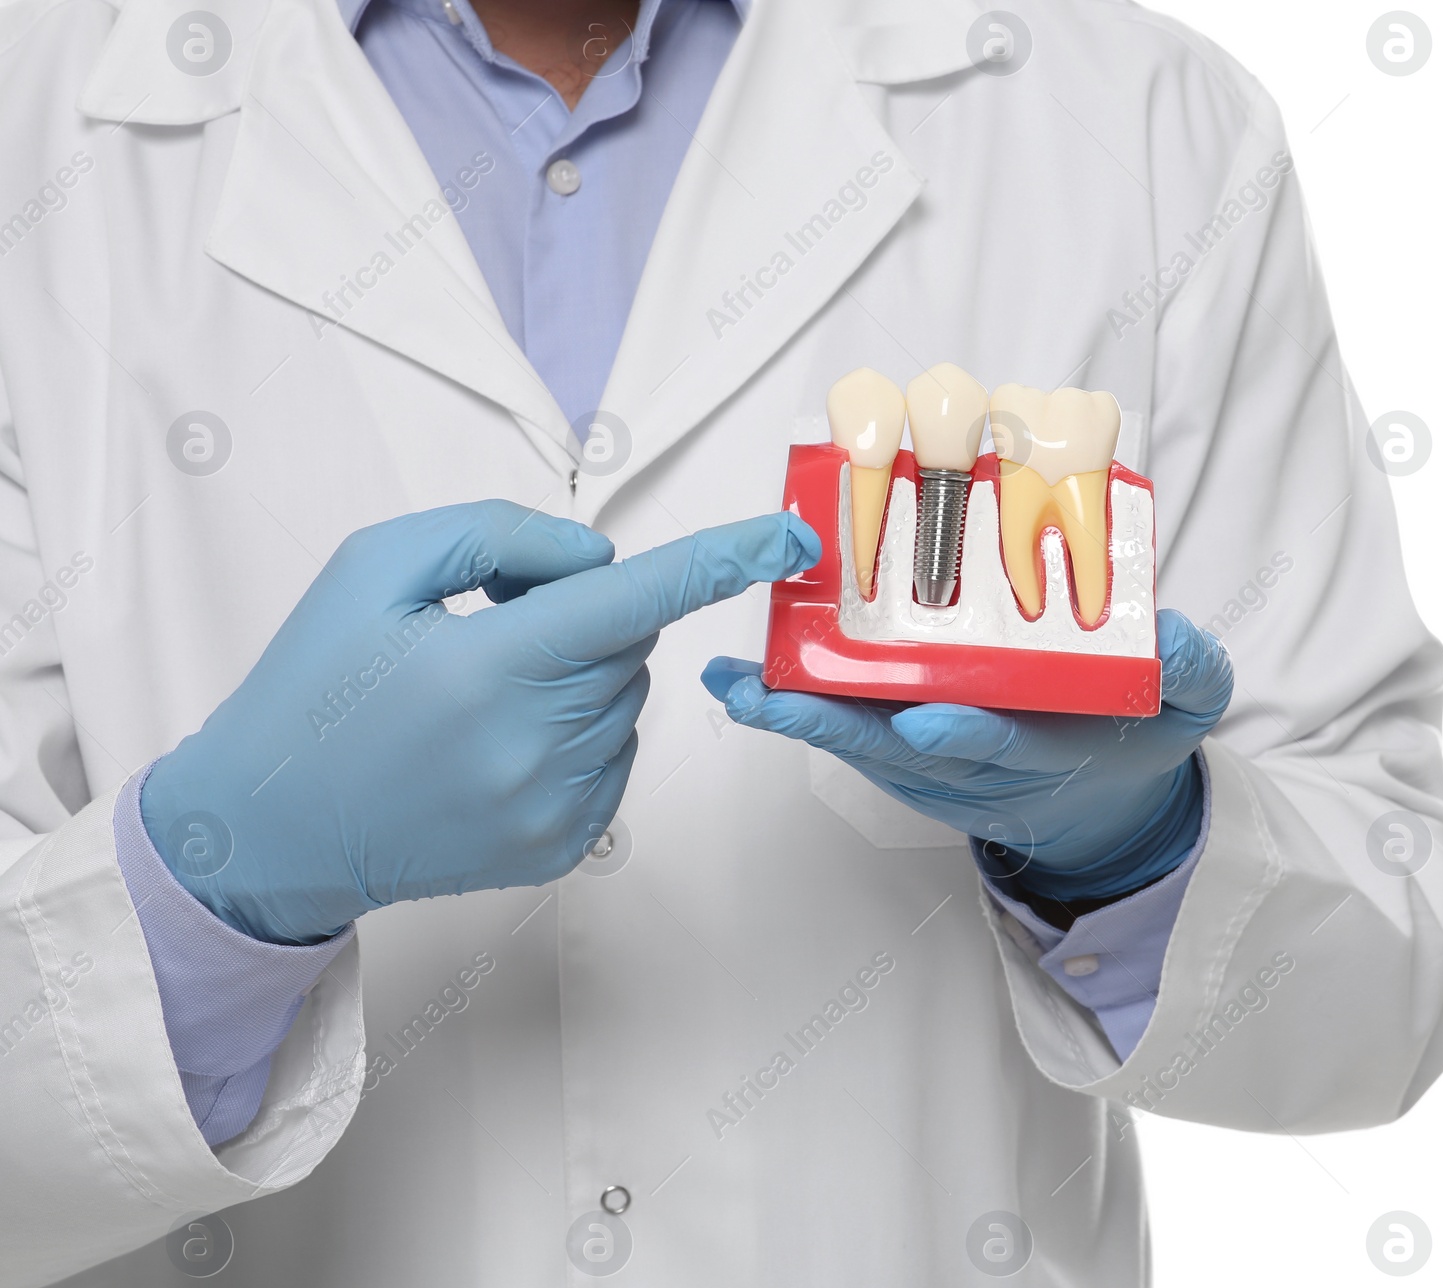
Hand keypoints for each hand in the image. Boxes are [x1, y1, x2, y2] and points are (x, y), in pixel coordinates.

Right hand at [142, 502, 819, 943]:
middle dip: (580, 618)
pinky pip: (616, 757)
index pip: (634, 599)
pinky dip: (578, 733)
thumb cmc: (315, 687)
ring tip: (481, 696)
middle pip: (628, 644)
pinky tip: (498, 745)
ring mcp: (555, 807)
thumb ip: (498, 536)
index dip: (721, 559)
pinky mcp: (562, 847)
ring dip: (580, 677)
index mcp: (489, 667)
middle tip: (492, 632)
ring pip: (627, 700)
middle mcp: (536, 746)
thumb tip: (599, 559)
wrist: (269, 829)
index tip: (788, 538)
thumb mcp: (376, 568)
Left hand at [702, 610, 1231, 899]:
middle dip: (835, 725)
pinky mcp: (911, 765)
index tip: (922, 718)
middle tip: (769, 696)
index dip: (964, 733)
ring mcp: (938, 773)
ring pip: (862, 747)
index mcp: (1046, 753)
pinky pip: (853, 741)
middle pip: (900, 751)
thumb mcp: (1187, 708)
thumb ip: (1189, 672)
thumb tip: (1173, 634)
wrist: (1103, 806)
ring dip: (799, 718)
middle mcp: (979, 770)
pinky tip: (754, 686)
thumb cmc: (1134, 738)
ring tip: (737, 684)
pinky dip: (803, 715)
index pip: (1001, 745)